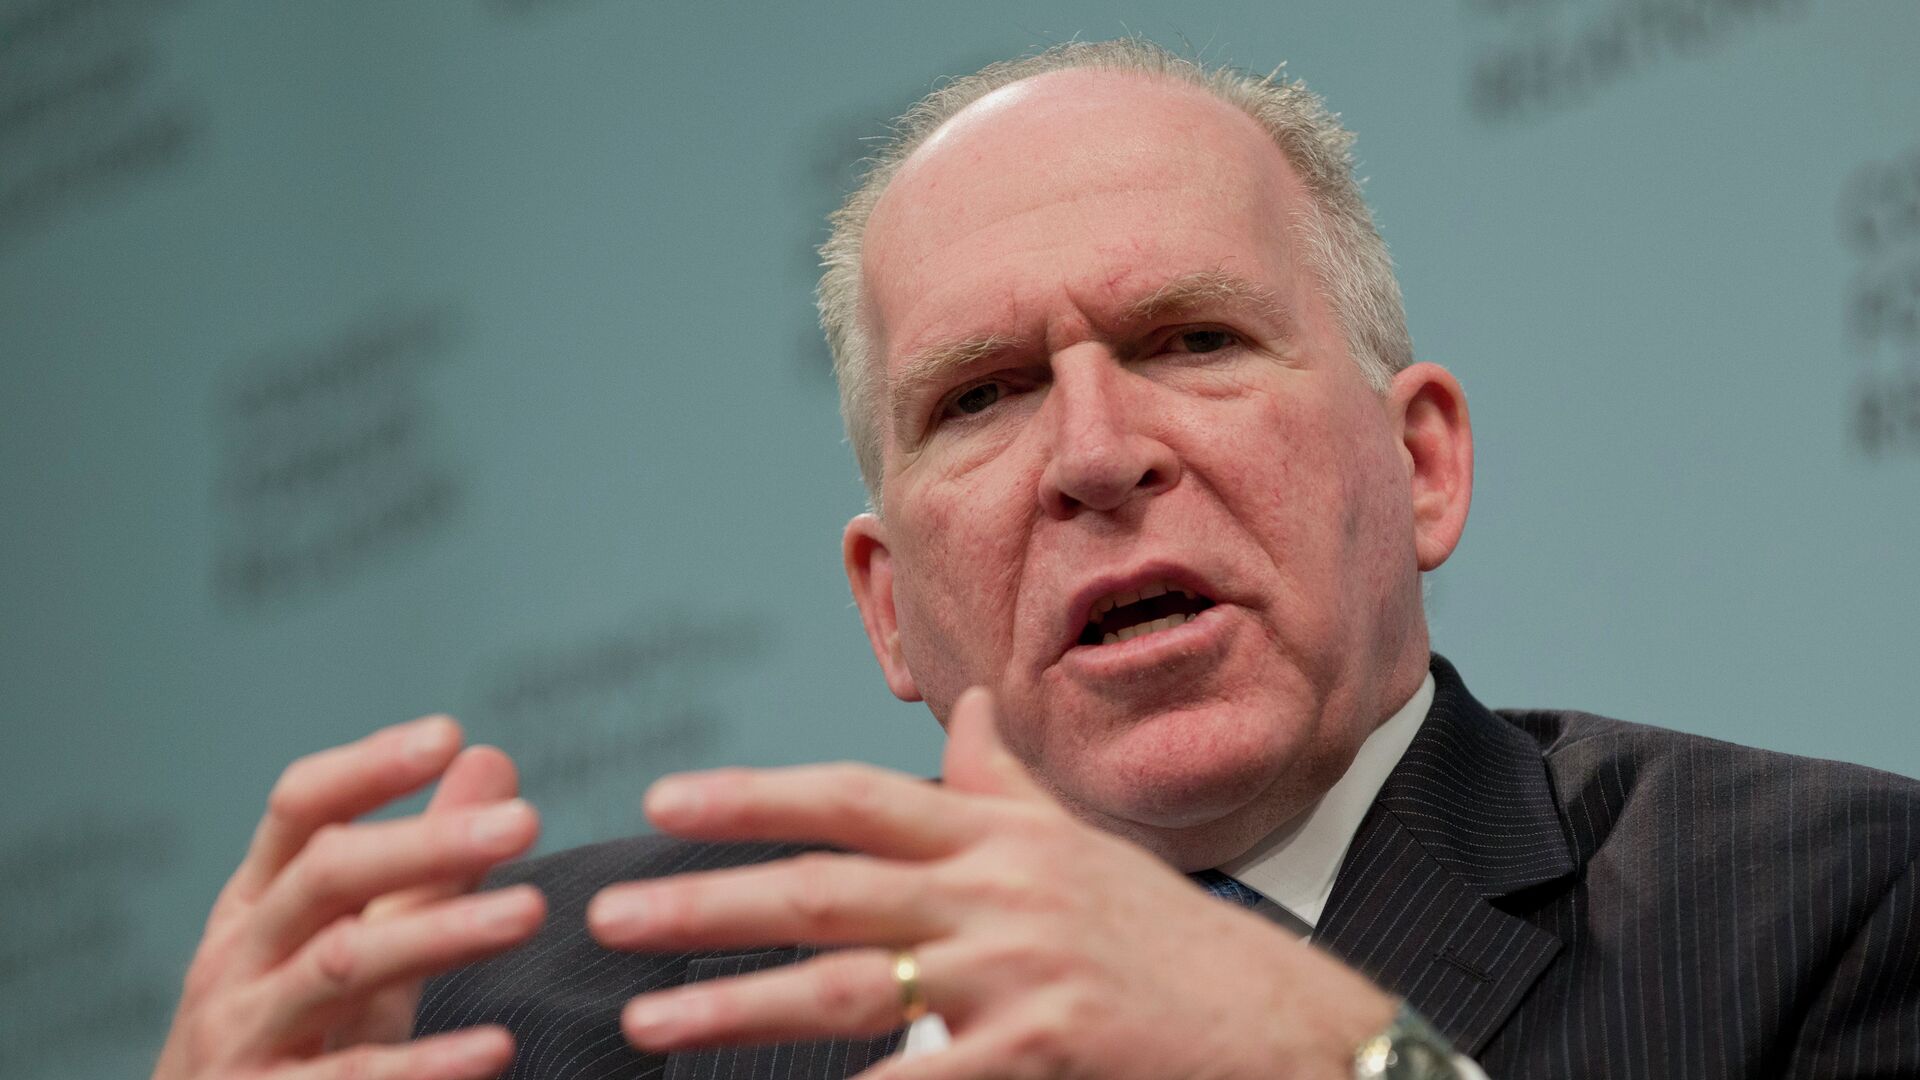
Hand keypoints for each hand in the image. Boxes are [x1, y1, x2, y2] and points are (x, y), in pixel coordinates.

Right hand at [152, 716, 545, 1079]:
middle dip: (426, 843)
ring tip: (532, 912)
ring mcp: (240, 1036)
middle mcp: (237, 959)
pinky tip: (496, 1049)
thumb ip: (423, 863)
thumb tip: (492, 759)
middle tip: (525, 821)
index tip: (448, 733)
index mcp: (257, 903)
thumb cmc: (293, 1037)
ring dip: (441, 933)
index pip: (300, 808)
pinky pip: (350, 1079)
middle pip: (325, 875)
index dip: (368, 767)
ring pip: (341, 965)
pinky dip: (426, 1066)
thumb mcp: (353, 943)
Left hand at [586, 689, 1394, 1079]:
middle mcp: (1000, 890)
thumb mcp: (1084, 845)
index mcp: (1002, 834)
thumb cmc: (1168, 938)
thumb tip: (962, 711)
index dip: (756, 796)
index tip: (664, 803)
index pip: (857, 794)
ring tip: (649, 1019)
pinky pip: (923, 1079)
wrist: (1279, 1024)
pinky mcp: (1043, 1052)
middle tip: (610, 914)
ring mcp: (1020, 974)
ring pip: (852, 984)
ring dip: (739, 1004)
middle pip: (829, 887)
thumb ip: (1006, 783)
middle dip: (709, 900)